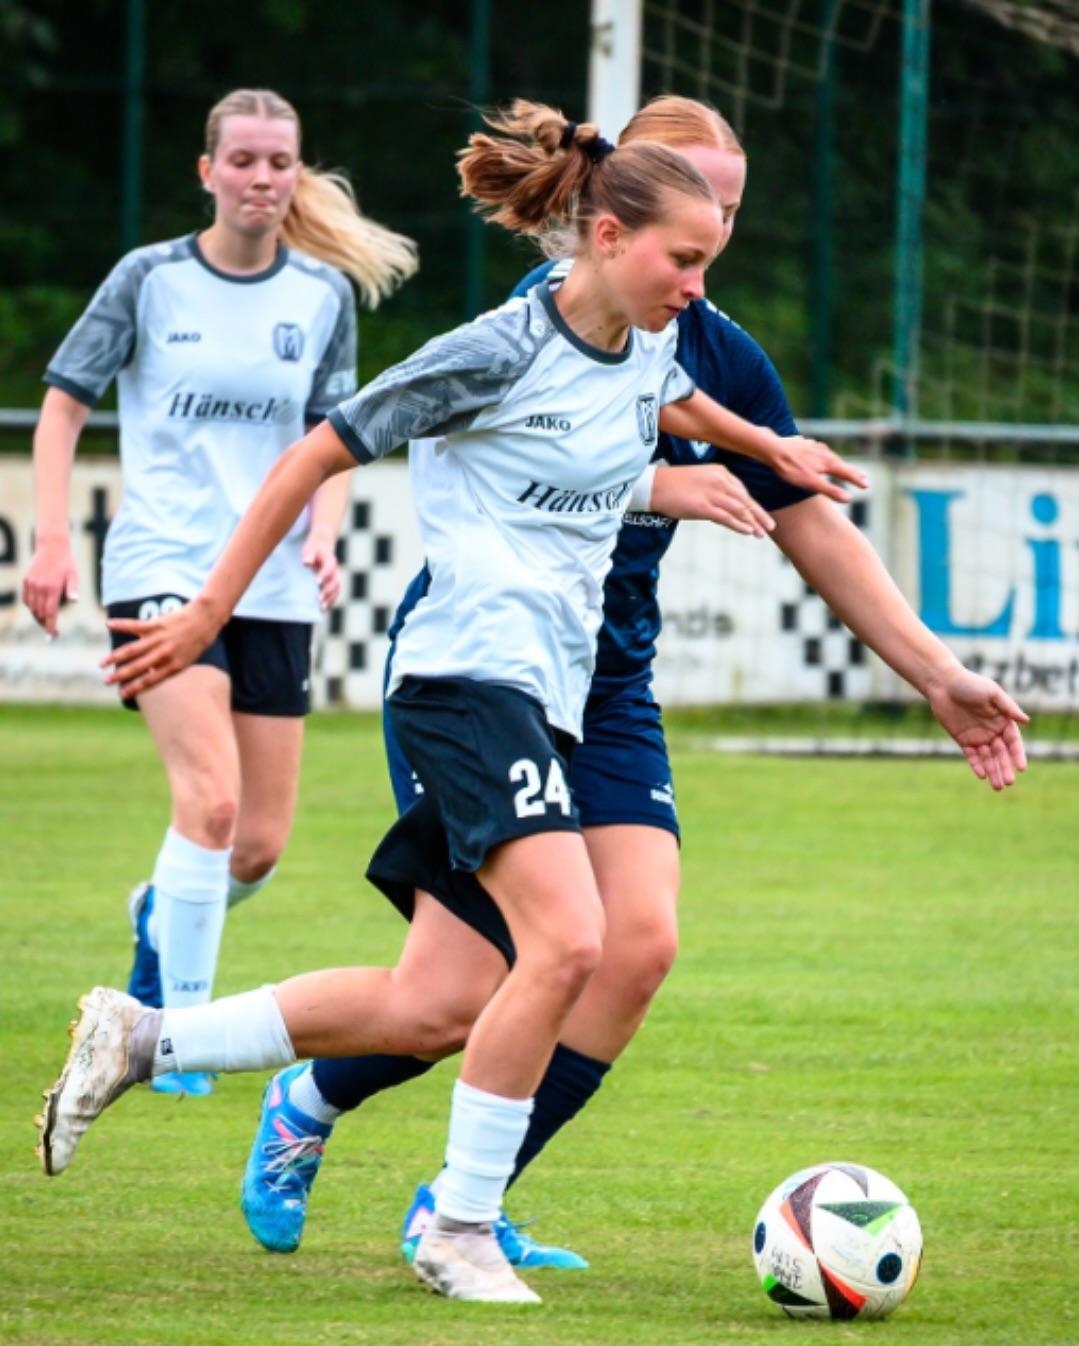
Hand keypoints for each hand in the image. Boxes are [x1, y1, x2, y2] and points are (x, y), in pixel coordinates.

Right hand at [22, 536, 78, 636]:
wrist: (52, 547)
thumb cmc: (66, 563)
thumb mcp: (74, 575)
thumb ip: (73, 589)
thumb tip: (74, 601)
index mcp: (53, 588)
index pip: (50, 613)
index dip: (51, 626)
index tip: (53, 635)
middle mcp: (40, 587)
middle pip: (40, 613)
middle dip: (45, 623)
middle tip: (51, 629)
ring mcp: (31, 584)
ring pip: (31, 607)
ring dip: (37, 616)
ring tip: (45, 621)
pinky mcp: (26, 580)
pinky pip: (26, 599)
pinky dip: (31, 606)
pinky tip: (37, 608)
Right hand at [102, 597, 222, 698]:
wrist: (206, 618)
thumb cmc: (197, 641)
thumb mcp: (187, 660)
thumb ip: (168, 666)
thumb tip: (149, 672)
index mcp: (174, 665)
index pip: (150, 680)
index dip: (135, 688)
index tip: (122, 694)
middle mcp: (165, 654)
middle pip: (138, 667)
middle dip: (121, 675)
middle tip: (106, 682)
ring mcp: (160, 639)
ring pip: (133, 649)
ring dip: (115, 657)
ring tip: (102, 663)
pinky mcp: (157, 624)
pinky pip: (135, 625)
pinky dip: (121, 624)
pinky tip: (108, 625)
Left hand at [302, 528, 341, 609]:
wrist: (322, 548)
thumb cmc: (313, 550)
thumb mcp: (310, 549)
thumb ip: (309, 555)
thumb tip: (306, 562)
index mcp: (330, 560)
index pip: (329, 568)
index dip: (324, 575)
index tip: (316, 582)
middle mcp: (336, 571)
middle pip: (335, 582)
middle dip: (327, 591)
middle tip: (318, 599)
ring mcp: (336, 578)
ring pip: (336, 590)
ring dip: (330, 599)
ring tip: (321, 608)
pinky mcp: (334, 585)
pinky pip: (334, 594)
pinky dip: (330, 602)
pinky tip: (323, 610)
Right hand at [650, 464, 774, 536]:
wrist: (653, 486)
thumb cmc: (672, 485)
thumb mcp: (700, 482)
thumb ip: (716, 491)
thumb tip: (726, 510)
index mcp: (721, 472)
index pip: (742, 491)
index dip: (753, 505)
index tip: (760, 516)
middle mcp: (720, 481)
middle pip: (745, 500)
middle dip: (759, 515)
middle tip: (770, 526)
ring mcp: (712, 493)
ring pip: (739, 509)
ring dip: (753, 522)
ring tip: (762, 534)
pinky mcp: (703, 506)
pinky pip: (727, 517)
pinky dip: (739, 525)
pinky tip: (749, 532)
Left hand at [765, 435, 868, 503]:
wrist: (773, 449)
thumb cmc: (790, 468)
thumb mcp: (810, 483)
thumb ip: (829, 490)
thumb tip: (849, 499)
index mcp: (828, 462)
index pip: (847, 473)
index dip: (857, 480)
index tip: (867, 485)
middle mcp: (824, 453)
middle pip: (841, 463)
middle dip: (852, 471)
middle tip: (863, 477)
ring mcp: (814, 447)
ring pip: (831, 456)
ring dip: (839, 463)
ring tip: (843, 467)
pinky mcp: (804, 444)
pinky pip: (819, 450)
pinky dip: (825, 455)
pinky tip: (821, 453)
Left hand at [925, 667, 1028, 789]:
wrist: (943, 684)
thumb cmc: (970, 684)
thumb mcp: (991, 693)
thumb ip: (1008, 707)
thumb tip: (1026, 721)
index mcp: (1003, 720)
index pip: (1013, 741)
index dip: (1017, 754)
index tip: (1021, 767)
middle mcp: (993, 730)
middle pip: (1001, 753)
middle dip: (1005, 767)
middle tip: (1009, 782)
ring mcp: (978, 736)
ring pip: (988, 758)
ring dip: (993, 771)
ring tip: (998, 786)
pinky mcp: (963, 740)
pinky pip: (971, 756)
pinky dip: (977, 765)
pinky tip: (981, 775)